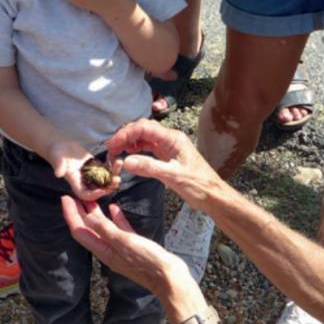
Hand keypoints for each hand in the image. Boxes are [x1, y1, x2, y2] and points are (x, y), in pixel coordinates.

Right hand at [48, 140, 120, 200]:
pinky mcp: (96, 166)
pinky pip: (106, 169)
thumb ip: (58, 166)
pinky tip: (116, 158)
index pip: (85, 194)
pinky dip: (112, 165)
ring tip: (119, 165)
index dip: (94, 194)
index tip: (103, 190)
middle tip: (117, 180)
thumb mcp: (56, 158)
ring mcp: (91, 174)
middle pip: (98, 189)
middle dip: (108, 186)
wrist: (61, 146)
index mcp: (75, 183)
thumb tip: (58, 174)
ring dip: (113, 174)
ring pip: (105, 179)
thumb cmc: (56, 153)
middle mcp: (84, 181)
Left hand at [61, 196, 192, 296]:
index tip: (65, 198)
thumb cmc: (147, 260)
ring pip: (103, 228)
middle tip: (76, 194)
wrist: (169, 277)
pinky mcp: (133, 246)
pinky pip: (120, 230)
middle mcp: (108, 250)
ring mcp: (121, 249)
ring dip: (96, 214)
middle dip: (80, 212)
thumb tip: (86, 216)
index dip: (71, 214)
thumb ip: (105, 229)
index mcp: (103, 251)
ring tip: (93, 198)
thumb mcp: (124, 242)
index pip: (80, 231)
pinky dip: (115, 219)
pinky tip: (115, 208)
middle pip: (88, 229)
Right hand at [105, 119, 223, 207]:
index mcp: (173, 138)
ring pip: (144, 138)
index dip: (125, 134)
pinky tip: (129, 157)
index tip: (111, 146)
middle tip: (110, 150)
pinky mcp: (167, 156)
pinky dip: (136, 150)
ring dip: (129, 142)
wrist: (213, 195)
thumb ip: (149, 168)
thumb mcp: (173, 176)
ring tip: (116, 153)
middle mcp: (170, 139)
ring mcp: (169, 147)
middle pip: (142, 129)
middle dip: (125, 136)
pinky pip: (148, 148)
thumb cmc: (198, 185)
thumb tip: (126, 161)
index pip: (144, 128)